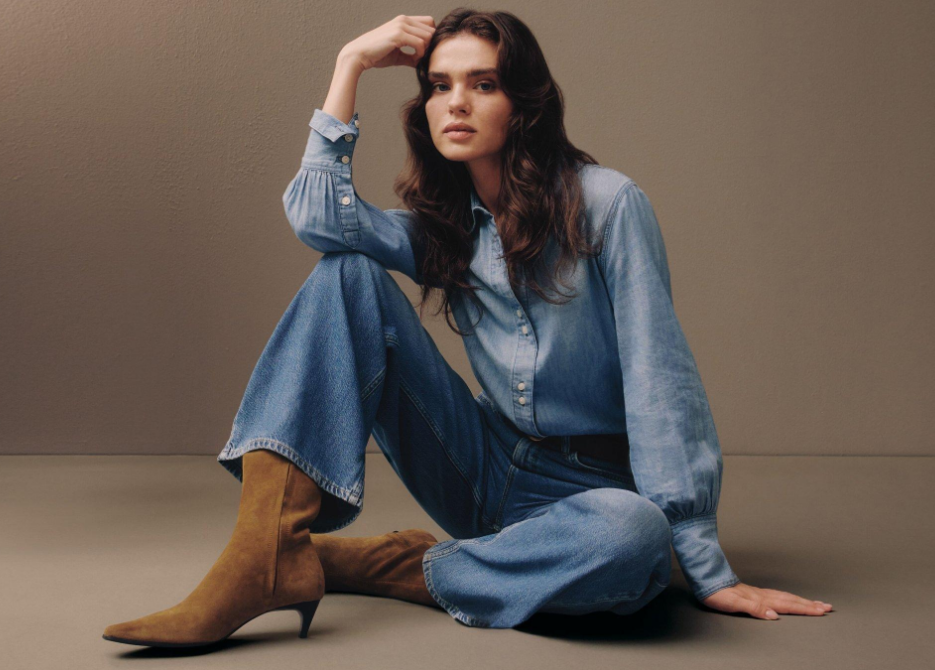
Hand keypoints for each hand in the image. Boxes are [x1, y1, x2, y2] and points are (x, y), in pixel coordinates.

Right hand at [341, 15, 435, 71]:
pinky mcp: (398, 34)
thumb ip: (411, 55)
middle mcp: (403, 19)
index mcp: (403, 21)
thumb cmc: (376, 55)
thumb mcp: (398, 54)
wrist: (359, 55)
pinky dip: (420, 54)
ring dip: (426, 50)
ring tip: (417, 59)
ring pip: (428, 36)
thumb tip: (423, 62)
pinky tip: (414, 60)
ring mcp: (401, 25)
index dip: (431, 38)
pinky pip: (420, 43)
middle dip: (430, 45)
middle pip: (431, 29)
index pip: (429, 23)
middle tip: (422, 57)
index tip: (424, 52)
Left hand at [701, 582, 833, 619]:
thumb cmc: (717, 593)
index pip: (787, 605)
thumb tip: (774, 615)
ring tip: (816, 603)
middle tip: (828, 607)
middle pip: (791, 600)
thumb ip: (754, 608)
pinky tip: (790, 600)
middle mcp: (762, 595)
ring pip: (786, 596)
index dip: (804, 609)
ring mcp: (759, 593)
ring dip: (802, 600)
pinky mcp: (754, 593)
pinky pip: (777, 595)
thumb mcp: (733, 603)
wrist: (706, 580)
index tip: (822, 611)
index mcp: (761, 599)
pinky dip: (789, 598)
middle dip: (810, 604)